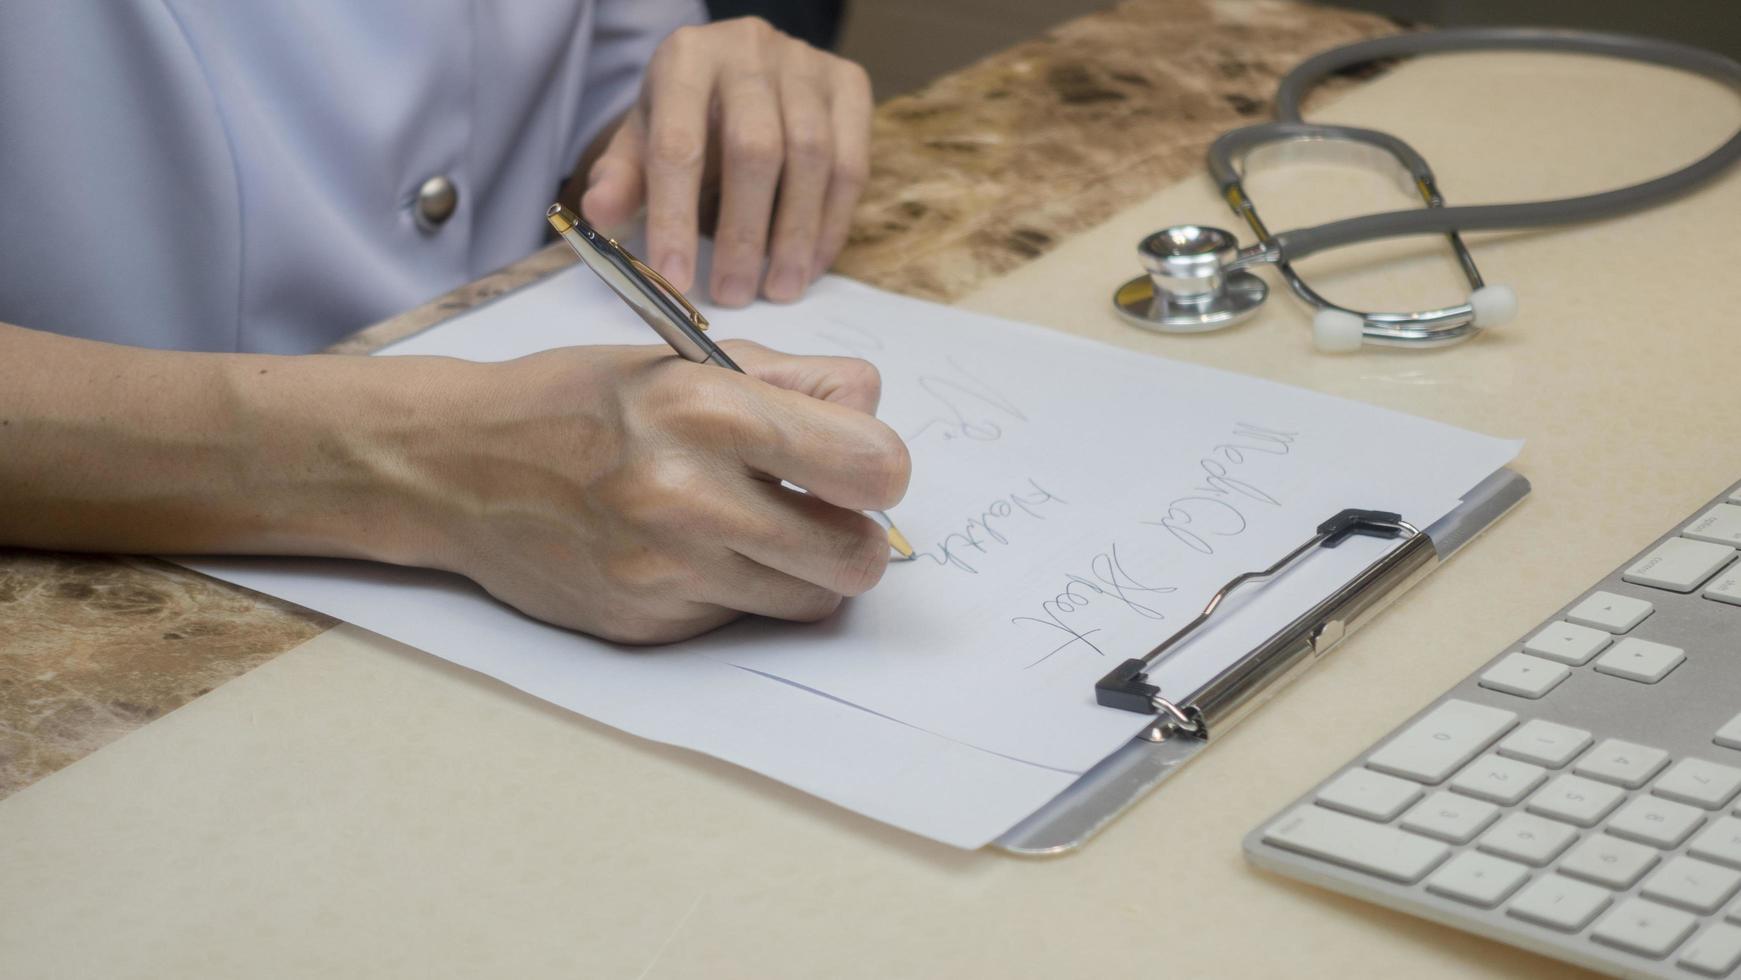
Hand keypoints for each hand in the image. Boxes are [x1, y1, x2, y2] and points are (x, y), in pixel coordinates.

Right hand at [426, 340, 909, 643]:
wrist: (454, 467)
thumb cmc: (576, 402)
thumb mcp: (683, 358)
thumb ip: (794, 383)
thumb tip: (872, 417)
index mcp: (709, 410)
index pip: (874, 467)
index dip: (878, 467)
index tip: (853, 462)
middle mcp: (690, 498)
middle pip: (857, 558)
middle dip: (853, 532)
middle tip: (818, 507)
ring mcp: (667, 573)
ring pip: (811, 601)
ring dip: (803, 568)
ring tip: (756, 527)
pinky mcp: (648, 625)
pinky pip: (741, 619)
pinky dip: (734, 588)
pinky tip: (687, 550)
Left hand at [580, 18, 872, 307]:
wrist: (740, 69)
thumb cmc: (687, 116)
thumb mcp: (643, 140)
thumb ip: (622, 179)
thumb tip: (600, 214)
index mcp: (686, 58)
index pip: (678, 145)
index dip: (676, 218)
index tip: (677, 279)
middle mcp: (748, 48)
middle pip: (755, 149)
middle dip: (744, 233)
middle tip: (733, 294)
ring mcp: (806, 63)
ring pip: (812, 158)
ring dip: (796, 236)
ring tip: (777, 289)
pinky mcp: (850, 84)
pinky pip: (851, 164)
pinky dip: (831, 224)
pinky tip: (810, 263)